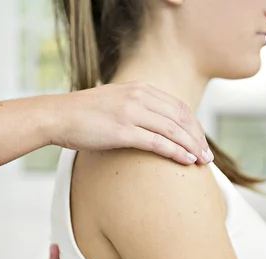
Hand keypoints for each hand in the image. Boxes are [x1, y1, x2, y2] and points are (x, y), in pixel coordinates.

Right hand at [47, 81, 212, 164]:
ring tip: (202, 162)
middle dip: (198, 138)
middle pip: (182, 118)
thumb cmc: (83, 115)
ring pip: (173, 130)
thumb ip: (135, 108)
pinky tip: (186, 160)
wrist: (57, 116)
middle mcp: (139, 96)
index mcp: (140, 88)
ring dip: (192, 147)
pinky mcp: (122, 130)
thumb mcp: (115, 102)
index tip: (201, 142)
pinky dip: (176, 152)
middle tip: (207, 157)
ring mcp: (131, 112)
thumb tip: (152, 125)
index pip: (179, 107)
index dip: (194, 126)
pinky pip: (158, 142)